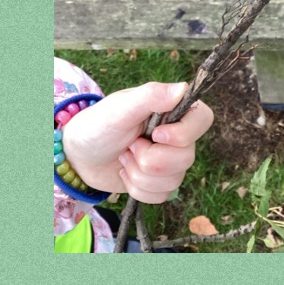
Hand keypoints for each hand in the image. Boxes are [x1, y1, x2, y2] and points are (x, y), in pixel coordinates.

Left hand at [61, 82, 213, 203]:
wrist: (79, 156)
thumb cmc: (99, 125)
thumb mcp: (121, 107)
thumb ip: (151, 95)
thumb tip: (183, 89)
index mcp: (176, 110)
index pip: (203, 120)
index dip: (183, 134)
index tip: (156, 135)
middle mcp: (179, 135)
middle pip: (187, 157)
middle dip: (150, 160)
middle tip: (130, 147)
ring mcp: (170, 160)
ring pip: (174, 180)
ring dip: (140, 174)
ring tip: (125, 158)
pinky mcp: (159, 182)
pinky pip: (162, 195)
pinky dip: (138, 189)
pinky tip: (126, 174)